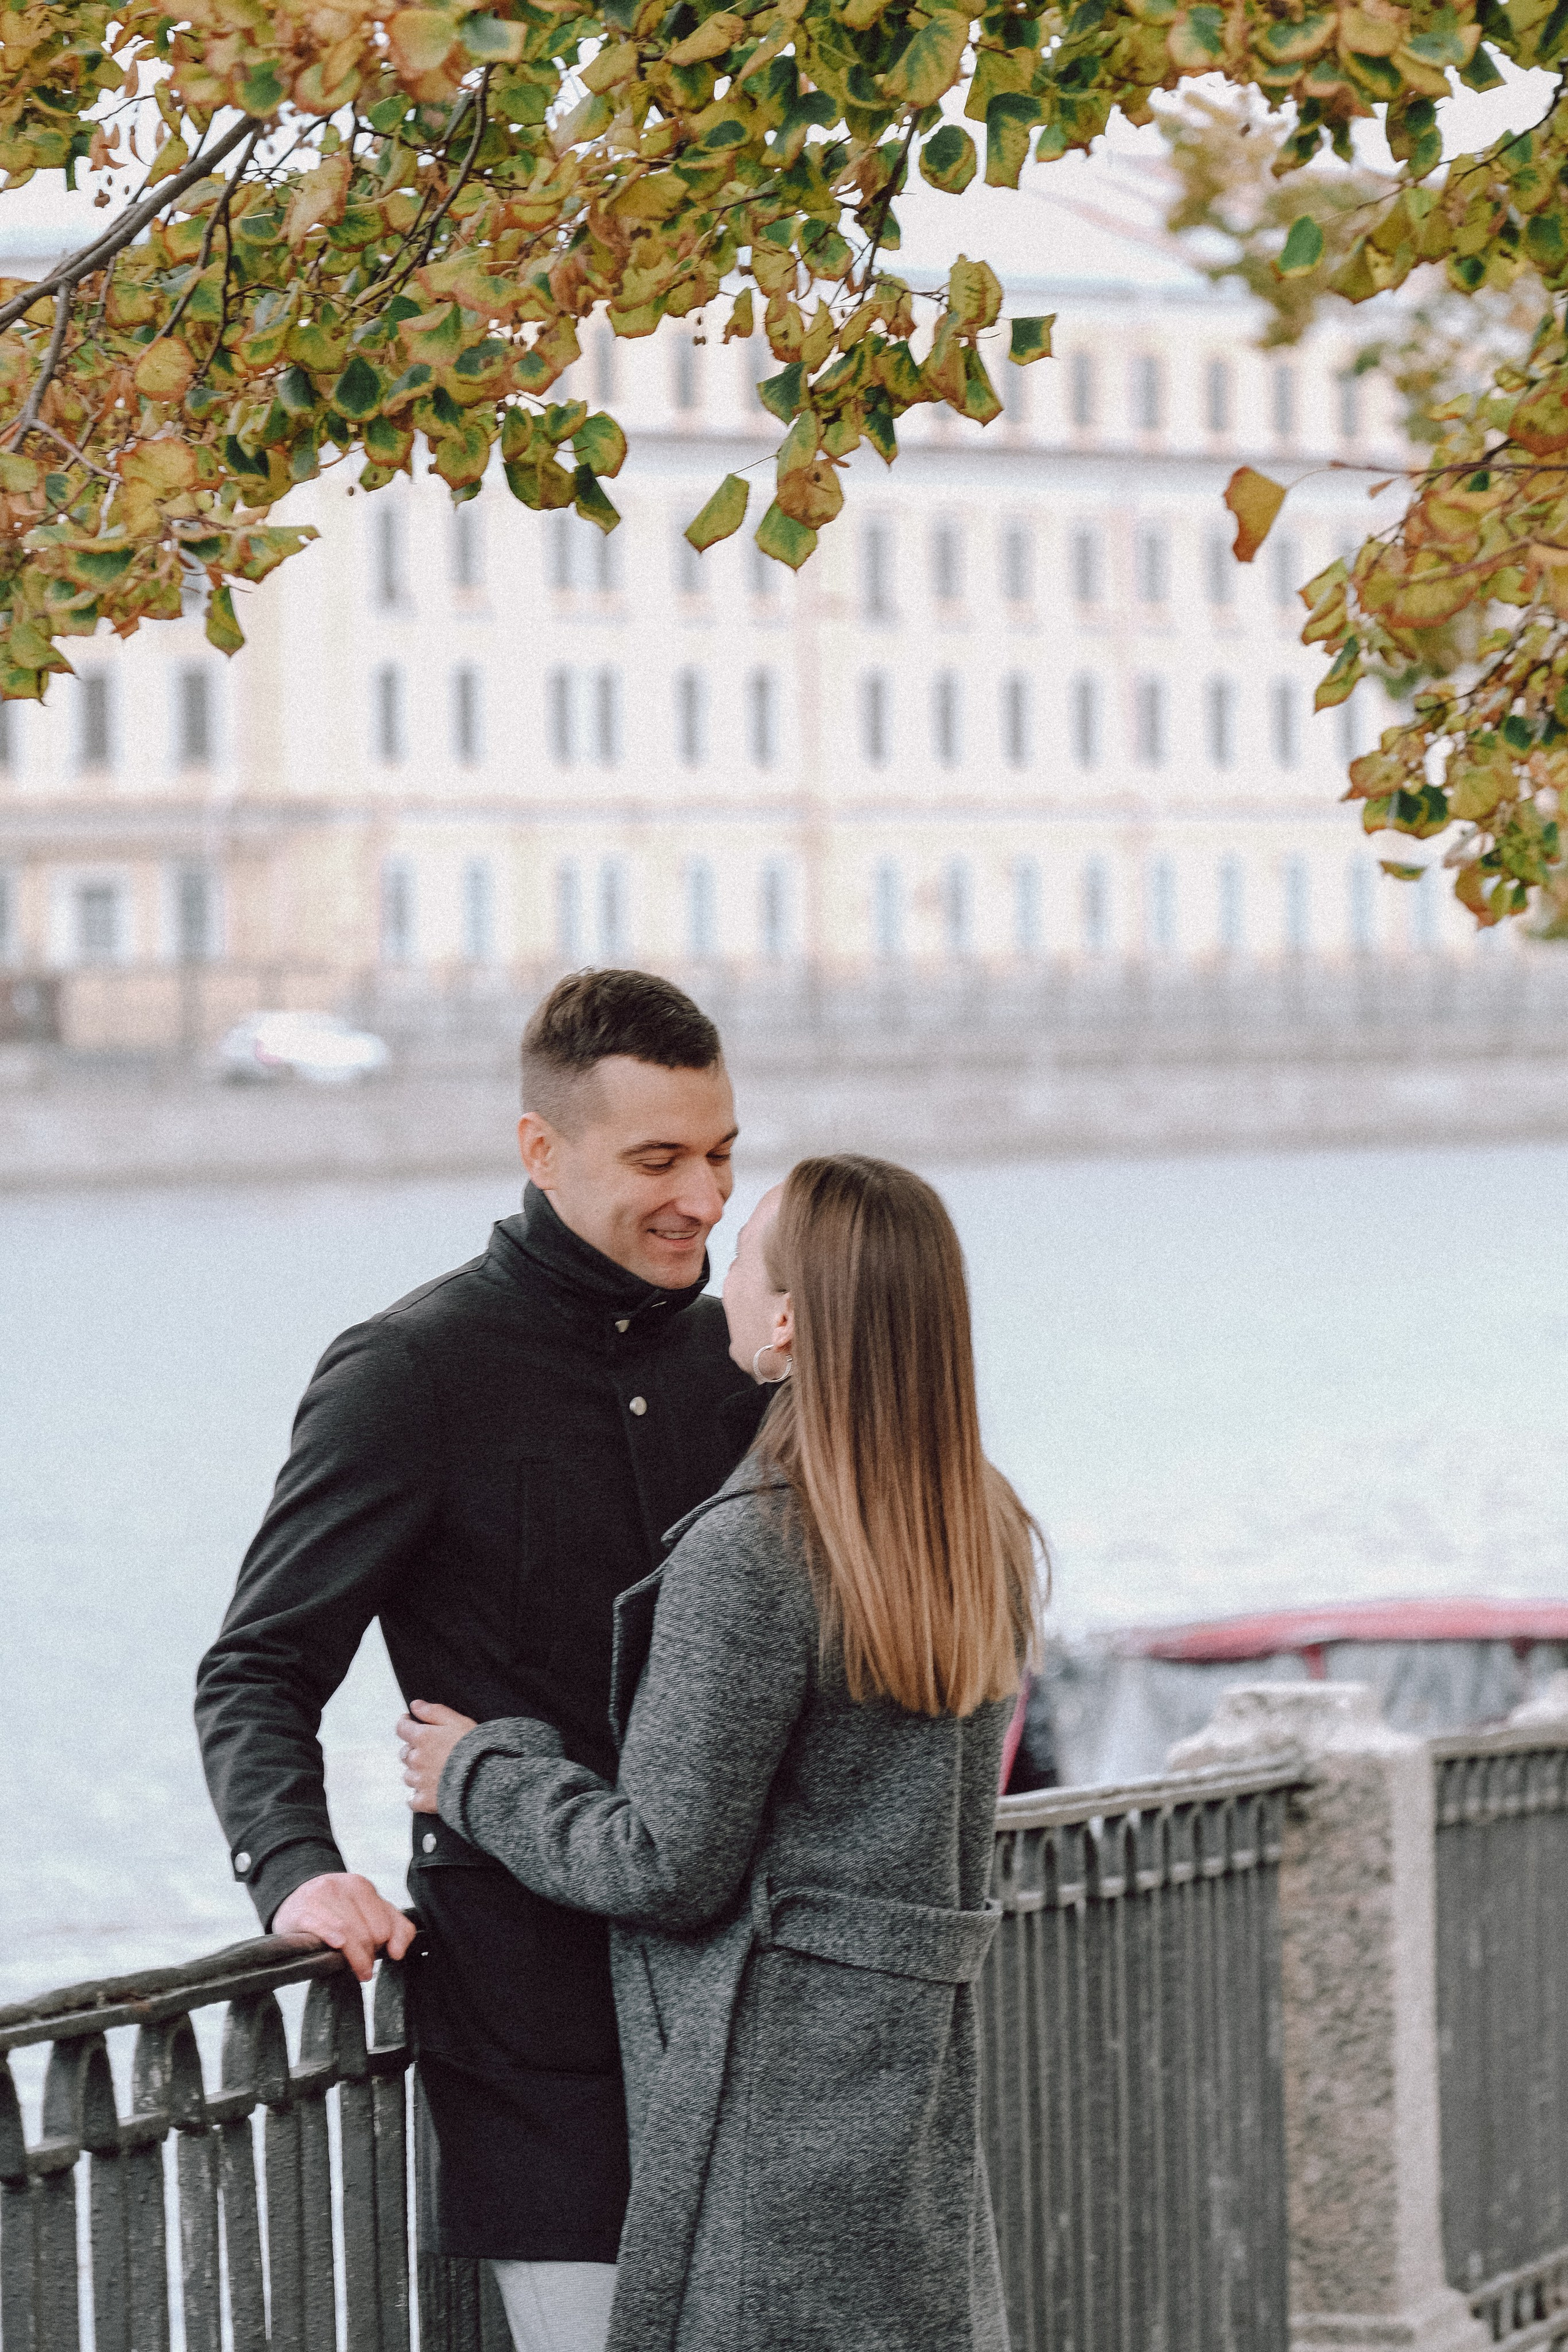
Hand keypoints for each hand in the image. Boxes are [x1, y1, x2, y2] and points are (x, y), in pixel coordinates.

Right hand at [271, 1873, 415, 1982]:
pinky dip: (330, 1936)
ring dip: (354, 1957)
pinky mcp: (301, 1911)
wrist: (296, 1899)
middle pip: (366, 1931)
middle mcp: (341, 1886)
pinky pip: (319, 1925)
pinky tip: (337, 1946)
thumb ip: (395, 1928)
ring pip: (346, 1931)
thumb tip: (398, 1952)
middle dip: (369, 1955)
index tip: (377, 1956)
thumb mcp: (369, 1912)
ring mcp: (319, 1897)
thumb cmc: (337, 1910)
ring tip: (358, 1971)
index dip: (384, 1945)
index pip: (384, 1924)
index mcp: (361, 1886)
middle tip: (365, 1968)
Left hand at [398, 1699, 477, 1814]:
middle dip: (415, 1751)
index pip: (401, 1728)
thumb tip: (415, 1705)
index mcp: (422, 1738)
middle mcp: (417, 1760)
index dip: (405, 1724)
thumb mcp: (457, 1721)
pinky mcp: (425, 1801)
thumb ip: (433, 1712)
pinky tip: (430, 1792)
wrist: (486, 1778)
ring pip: (409, 1776)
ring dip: (418, 1773)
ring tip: (437, 1773)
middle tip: (434, 1752)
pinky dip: (418, 1797)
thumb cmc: (475, 1748)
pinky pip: (413, 1800)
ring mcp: (420, 1782)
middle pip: (405, 1753)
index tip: (409, 1723)